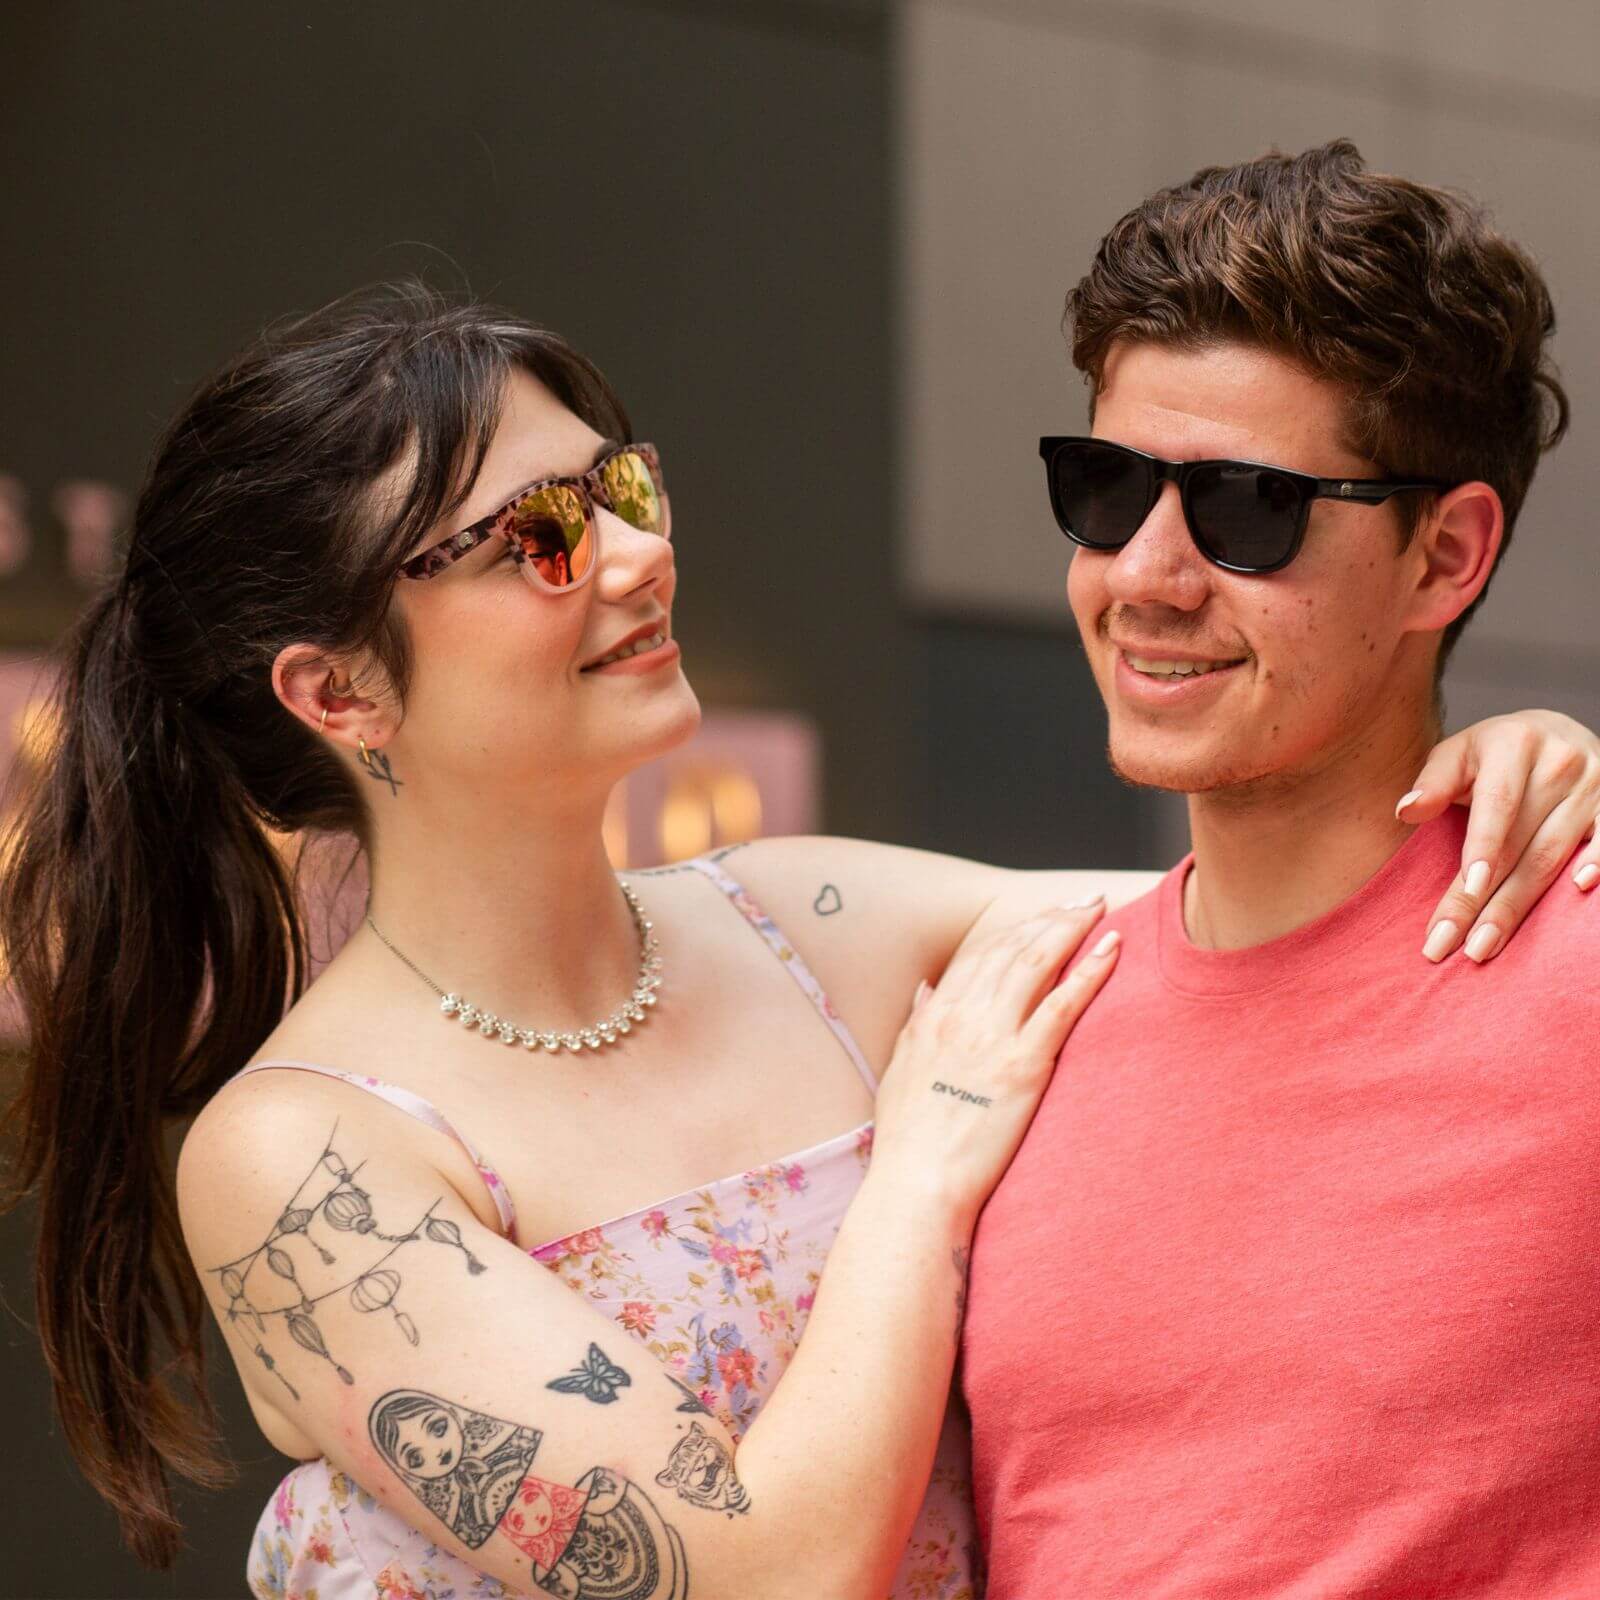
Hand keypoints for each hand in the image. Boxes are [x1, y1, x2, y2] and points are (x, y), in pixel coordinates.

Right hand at [869, 901, 1119, 1224]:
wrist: (917, 1184)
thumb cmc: (908, 1142)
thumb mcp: (899, 1072)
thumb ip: (915, 1025)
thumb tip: (926, 990)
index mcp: (934, 1018)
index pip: (980, 957)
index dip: (1015, 931)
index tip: (1042, 917)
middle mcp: (963, 1016)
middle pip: (1012, 950)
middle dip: (1050, 919)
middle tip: (1082, 902)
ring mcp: (994, 1037)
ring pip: (1037, 963)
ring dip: (1071, 929)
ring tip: (1098, 908)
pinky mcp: (1024, 1065)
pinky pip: (1063, 1004)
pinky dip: (1089, 970)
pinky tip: (1112, 948)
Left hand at [1398, 710, 1599, 962]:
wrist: (1552, 733)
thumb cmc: (1491, 753)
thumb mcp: (1457, 752)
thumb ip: (1434, 781)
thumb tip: (1406, 812)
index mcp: (1514, 744)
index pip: (1497, 806)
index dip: (1482, 849)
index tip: (1466, 890)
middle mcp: (1560, 763)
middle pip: (1520, 844)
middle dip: (1486, 900)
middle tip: (1456, 946)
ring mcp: (1594, 786)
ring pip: (1554, 858)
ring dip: (1519, 908)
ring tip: (1485, 946)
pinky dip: (1598, 866)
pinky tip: (1577, 893)